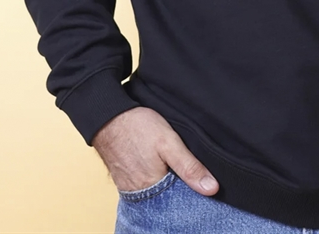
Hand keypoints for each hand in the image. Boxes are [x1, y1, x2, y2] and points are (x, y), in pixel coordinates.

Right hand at [91, 106, 219, 195]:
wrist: (107, 116)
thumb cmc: (137, 127)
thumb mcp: (169, 142)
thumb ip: (189, 166)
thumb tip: (211, 188)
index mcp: (152, 188)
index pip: (179, 203)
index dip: (193, 194)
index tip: (205, 186)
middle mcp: (139, 194)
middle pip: (167, 199)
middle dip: (180, 190)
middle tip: (189, 173)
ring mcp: (130, 187)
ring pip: (156, 193)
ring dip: (167, 185)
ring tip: (175, 170)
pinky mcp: (124, 179)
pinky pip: (144, 187)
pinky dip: (155, 181)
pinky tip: (161, 169)